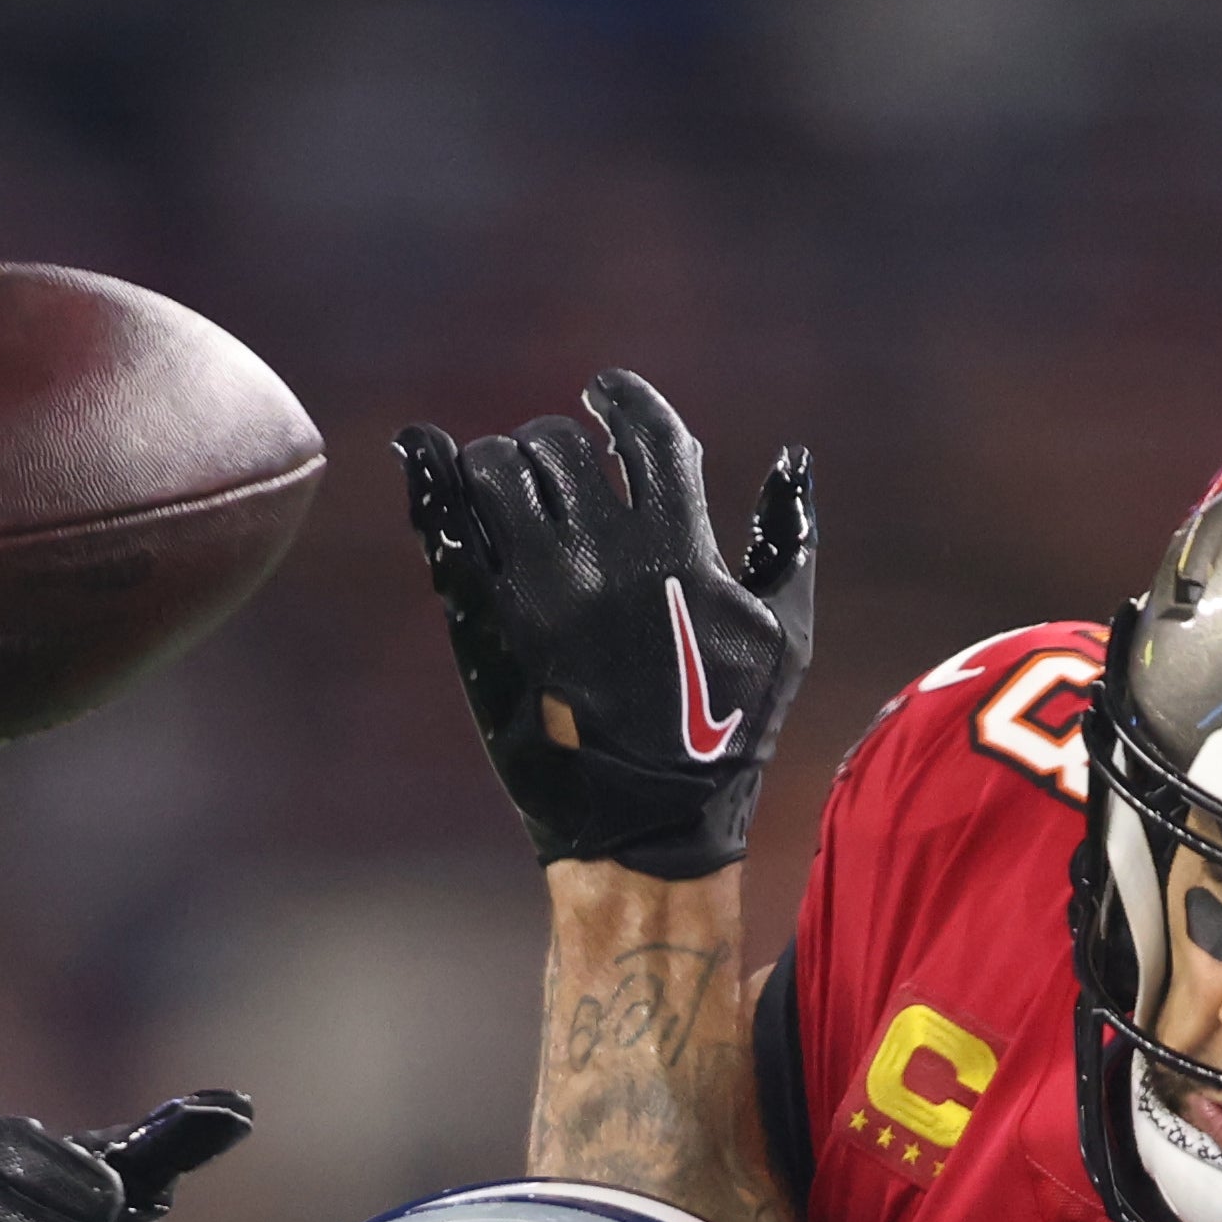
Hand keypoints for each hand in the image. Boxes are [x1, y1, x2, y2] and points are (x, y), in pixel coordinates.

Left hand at [394, 369, 813, 878]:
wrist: (643, 827)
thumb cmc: (725, 737)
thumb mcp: (784, 638)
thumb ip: (790, 541)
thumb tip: (793, 459)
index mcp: (679, 551)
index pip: (644, 428)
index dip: (621, 396)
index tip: (604, 393)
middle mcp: (604, 558)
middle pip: (560, 443)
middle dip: (560, 442)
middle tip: (562, 465)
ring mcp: (535, 589)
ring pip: (494, 468)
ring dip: (501, 463)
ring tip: (512, 486)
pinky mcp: (482, 622)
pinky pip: (443, 522)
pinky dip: (431, 478)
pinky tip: (428, 456)